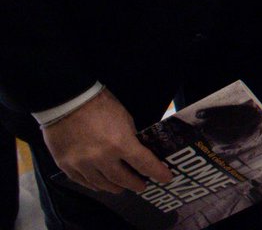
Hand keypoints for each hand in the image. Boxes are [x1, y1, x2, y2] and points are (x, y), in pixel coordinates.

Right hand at [43, 89, 171, 193]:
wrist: (67, 101)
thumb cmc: (100, 105)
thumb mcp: (124, 118)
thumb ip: (130, 138)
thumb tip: (134, 152)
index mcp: (120, 143)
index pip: (144, 163)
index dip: (157, 173)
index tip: (166, 179)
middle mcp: (101, 158)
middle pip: (122, 179)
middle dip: (135, 184)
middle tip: (142, 186)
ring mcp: (82, 164)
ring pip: (102, 184)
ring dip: (115, 187)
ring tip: (121, 188)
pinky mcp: (66, 166)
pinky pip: (83, 181)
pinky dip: (94, 185)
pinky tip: (101, 185)